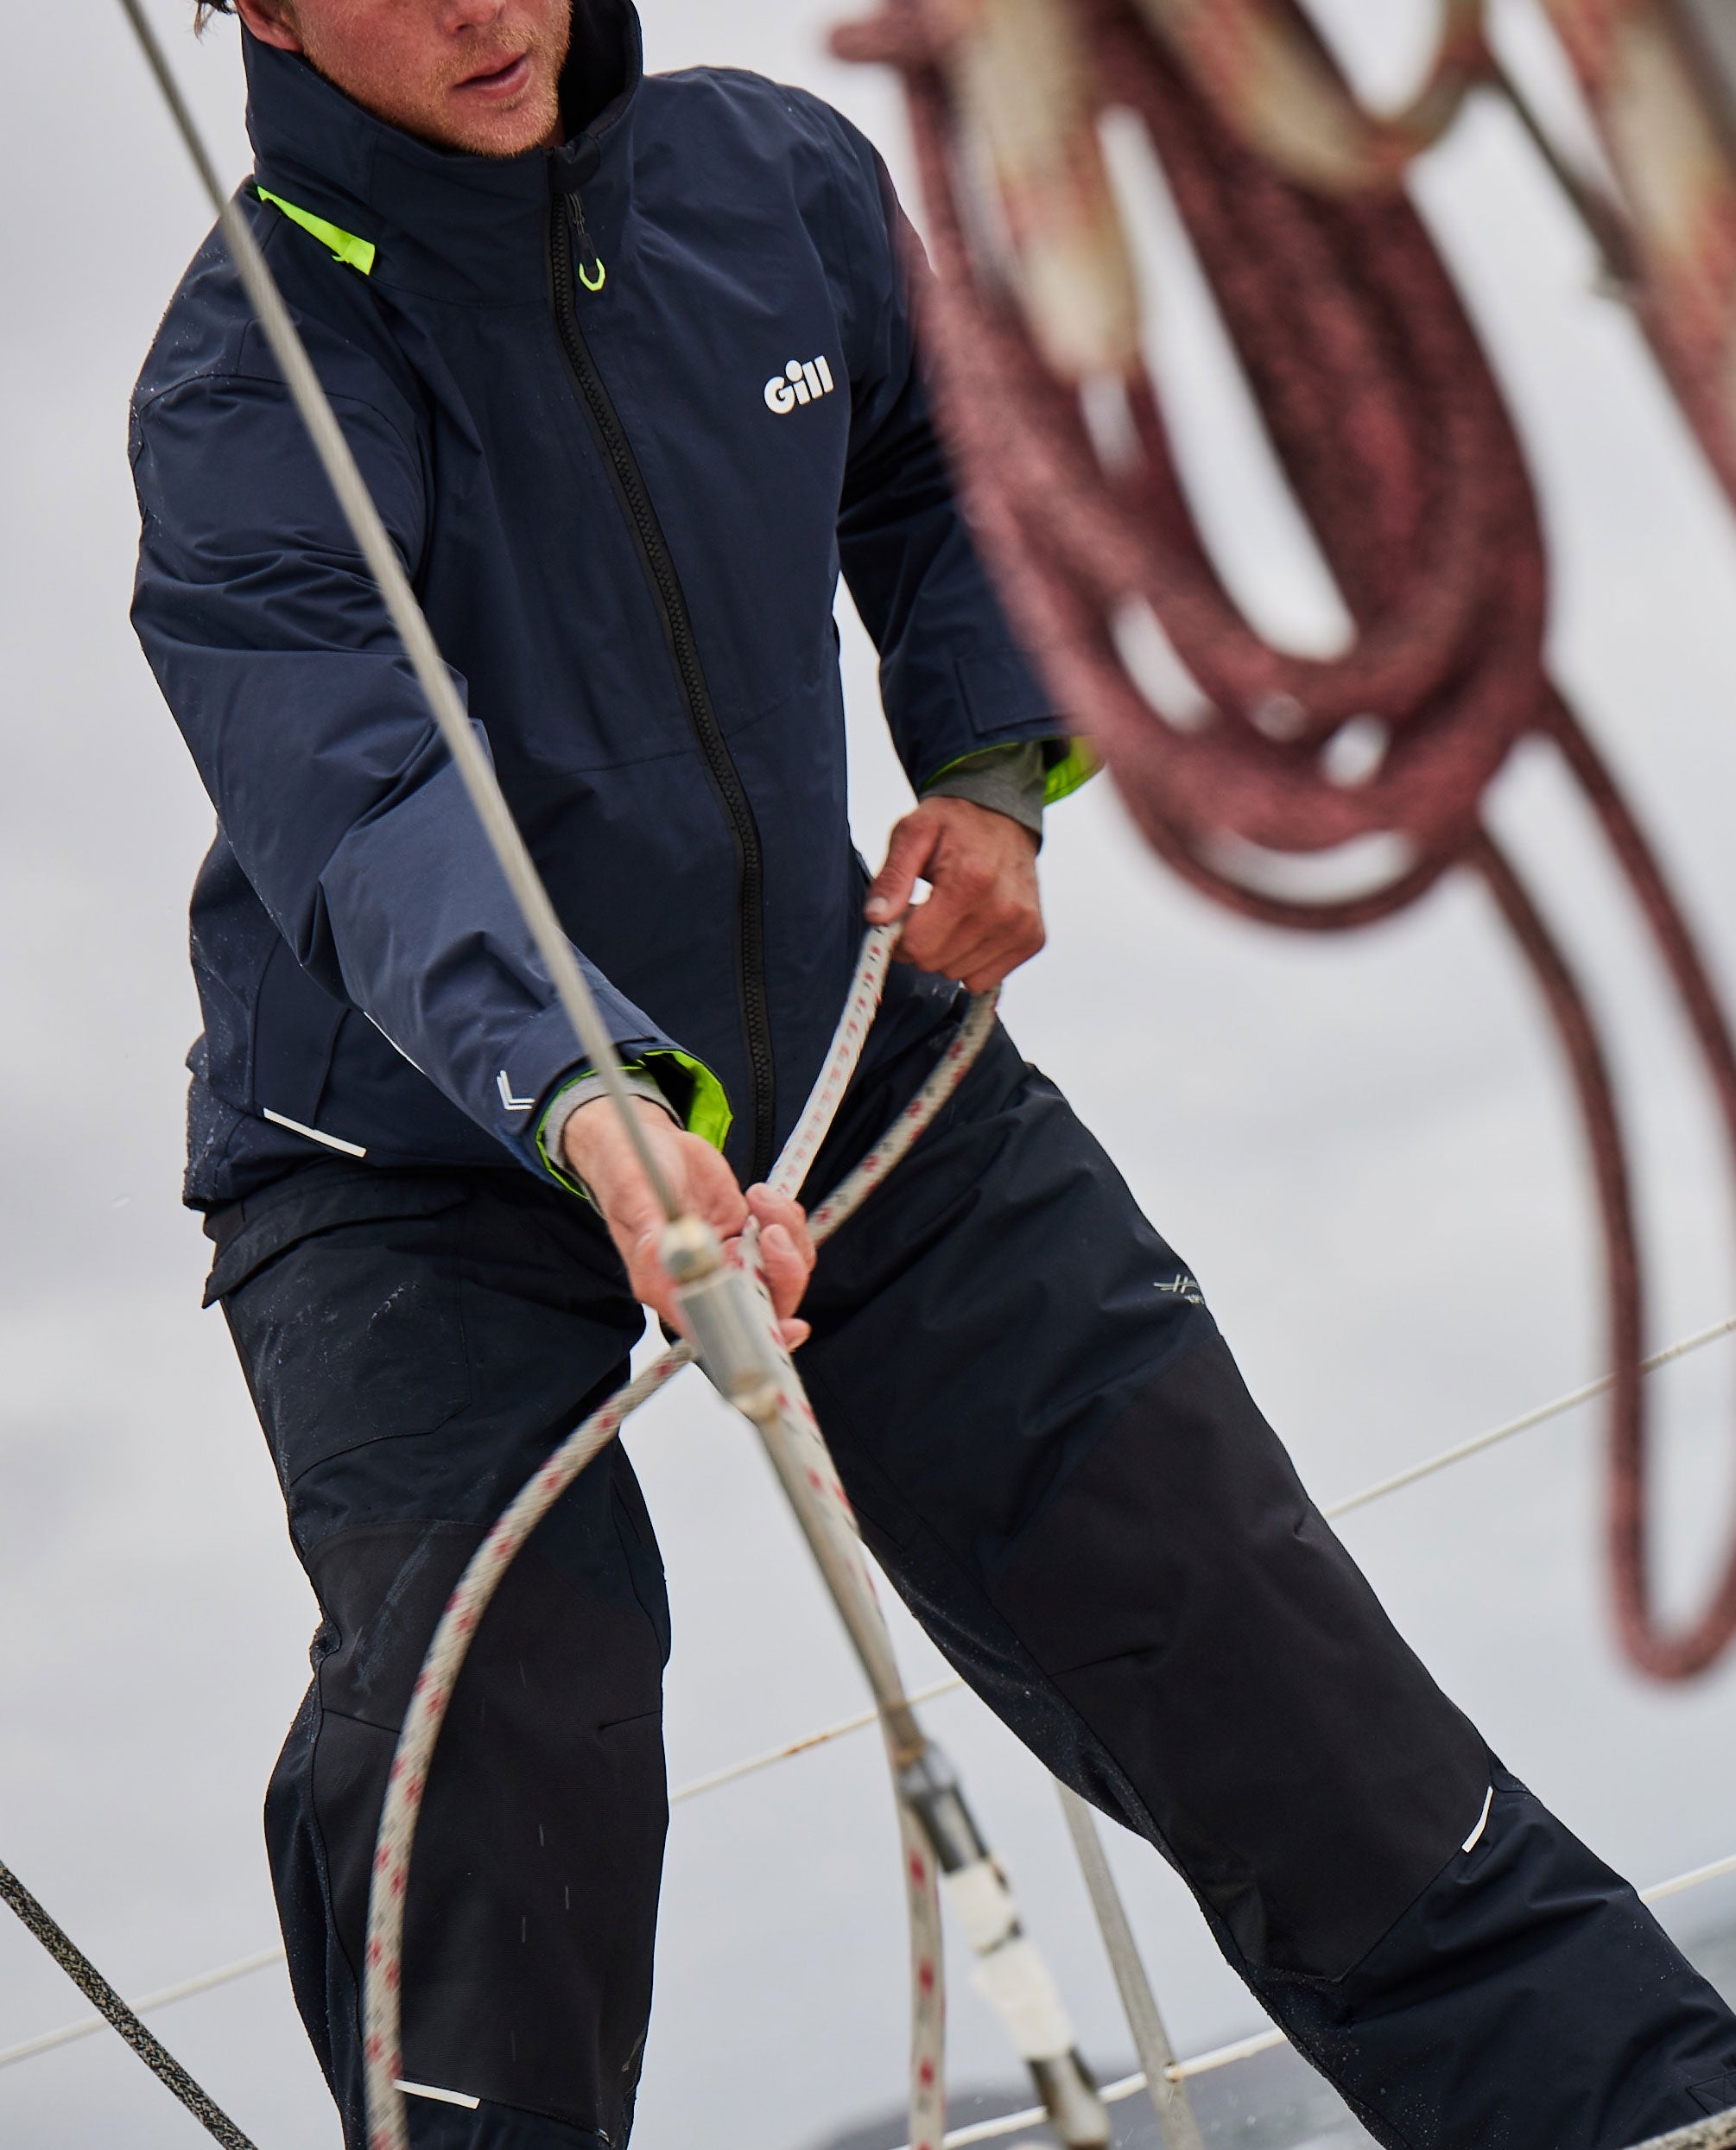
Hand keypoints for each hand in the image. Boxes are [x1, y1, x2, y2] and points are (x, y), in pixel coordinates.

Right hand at [562, 1097, 814, 1346]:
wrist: (643, 1142)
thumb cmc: (625, 1171)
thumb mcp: (632, 1194)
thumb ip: (650, 1229)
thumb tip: (670, 1255)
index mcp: (668, 1288)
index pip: (717, 1331)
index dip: (757, 1337)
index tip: (790, 1326)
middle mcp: (701, 1281)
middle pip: (763, 1306)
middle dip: (783, 1273)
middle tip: (771, 1232)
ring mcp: (727, 1259)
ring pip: (781, 1272)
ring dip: (787, 1236)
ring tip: (760, 1200)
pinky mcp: (744, 1234)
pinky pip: (785, 1241)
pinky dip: (785, 1218)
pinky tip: (758, 1196)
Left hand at [864, 796, 1044, 989]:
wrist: (1004, 816)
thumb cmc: (954, 824)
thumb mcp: (912, 834)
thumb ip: (892, 878)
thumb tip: (876, 918)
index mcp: (970, 881)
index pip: (917, 944)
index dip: (898, 936)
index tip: (903, 915)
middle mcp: (1003, 909)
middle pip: (935, 963)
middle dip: (921, 943)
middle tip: (927, 911)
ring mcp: (1022, 928)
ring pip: (958, 974)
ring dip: (946, 953)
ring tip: (952, 915)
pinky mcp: (1032, 940)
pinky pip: (984, 979)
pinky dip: (970, 961)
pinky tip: (972, 929)